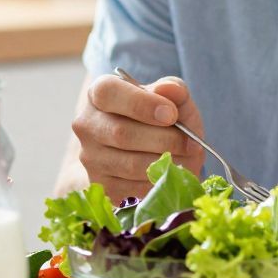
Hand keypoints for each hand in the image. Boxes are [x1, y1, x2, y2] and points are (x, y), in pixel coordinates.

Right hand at [72, 74, 203, 198]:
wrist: (150, 151)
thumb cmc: (160, 118)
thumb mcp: (172, 98)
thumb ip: (174, 90)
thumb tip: (168, 90)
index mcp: (99, 93)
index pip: (108, 93)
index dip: (141, 104)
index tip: (171, 114)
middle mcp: (87, 124)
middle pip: (121, 133)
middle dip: (163, 139)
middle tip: (190, 143)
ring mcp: (90, 157)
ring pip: (129, 164)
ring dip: (164, 163)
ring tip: (186, 159)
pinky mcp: (101, 184)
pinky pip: (132, 188)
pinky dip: (158, 181)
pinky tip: (169, 172)